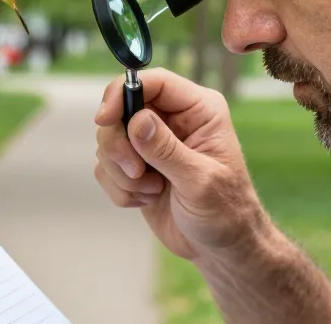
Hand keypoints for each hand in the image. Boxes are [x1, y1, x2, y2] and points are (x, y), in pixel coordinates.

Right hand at [94, 67, 268, 261]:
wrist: (220, 248)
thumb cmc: (225, 212)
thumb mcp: (200, 181)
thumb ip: (166, 150)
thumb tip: (137, 120)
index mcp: (198, 110)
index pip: (153, 82)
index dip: (123, 93)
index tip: (104, 119)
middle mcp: (173, 119)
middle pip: (121, 110)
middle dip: (119, 145)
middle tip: (136, 173)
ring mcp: (151, 143)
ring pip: (109, 140)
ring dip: (122, 172)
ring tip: (152, 191)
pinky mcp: (136, 166)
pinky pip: (106, 166)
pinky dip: (119, 188)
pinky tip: (146, 200)